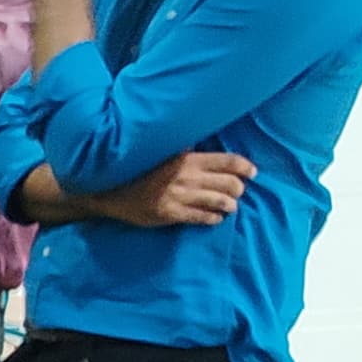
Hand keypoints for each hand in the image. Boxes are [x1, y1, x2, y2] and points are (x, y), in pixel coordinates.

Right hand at [99, 149, 254, 227]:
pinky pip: (201, 217)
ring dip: (229, 205)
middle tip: (237, 191)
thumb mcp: (161, 152)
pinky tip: (215, 218)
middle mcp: (187, 176)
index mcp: (187, 158)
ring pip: (219, 201)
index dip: (245, 167)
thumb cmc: (137, 169)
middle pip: (229, 183)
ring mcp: (179, 196)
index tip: (252, 172)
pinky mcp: (170, 213)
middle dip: (238, 188)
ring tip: (230, 206)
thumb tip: (202, 144)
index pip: (228, 161)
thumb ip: (183, 150)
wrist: (109, 190)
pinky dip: (213, 218)